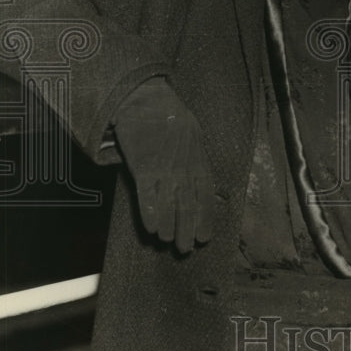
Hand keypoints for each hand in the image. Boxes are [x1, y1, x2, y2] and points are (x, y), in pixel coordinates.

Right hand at [111, 78, 216, 252]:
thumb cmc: (172, 120)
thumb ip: (197, 163)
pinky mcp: (143, 167)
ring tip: (167, 240)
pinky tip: (152, 228)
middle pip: (188, 206)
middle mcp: (185, 168)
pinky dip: (151, 214)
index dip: (205, 219)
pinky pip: (148, 196)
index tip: (204, 237)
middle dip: (187, 231)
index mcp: (199, 161)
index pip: (206, 197)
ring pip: (170, 205)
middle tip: (185, 248)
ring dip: (169, 227)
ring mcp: (165, 168)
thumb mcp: (194, 138)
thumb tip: (202, 187)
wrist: (147, 101)